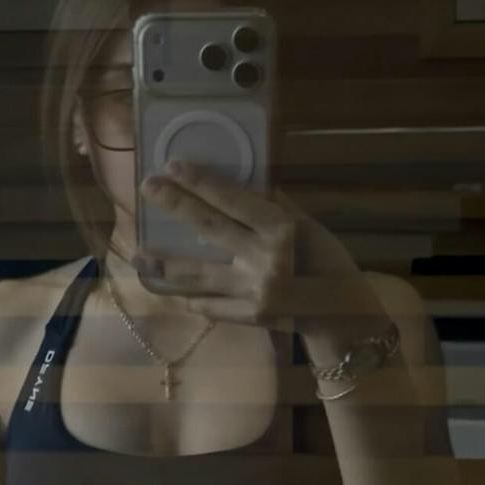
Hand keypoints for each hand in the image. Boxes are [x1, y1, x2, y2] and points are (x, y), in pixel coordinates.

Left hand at [135, 159, 372, 336]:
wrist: (345, 316)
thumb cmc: (330, 264)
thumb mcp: (311, 228)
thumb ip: (277, 208)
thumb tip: (243, 182)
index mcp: (284, 231)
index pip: (234, 201)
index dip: (202, 183)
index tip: (174, 166)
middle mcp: (266, 260)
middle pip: (210, 228)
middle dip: (175, 206)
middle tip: (147, 188)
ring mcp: (254, 292)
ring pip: (198, 275)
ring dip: (165, 265)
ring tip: (138, 255)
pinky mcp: (249, 318)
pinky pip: (209, 305)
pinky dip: (189, 296)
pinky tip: (168, 289)